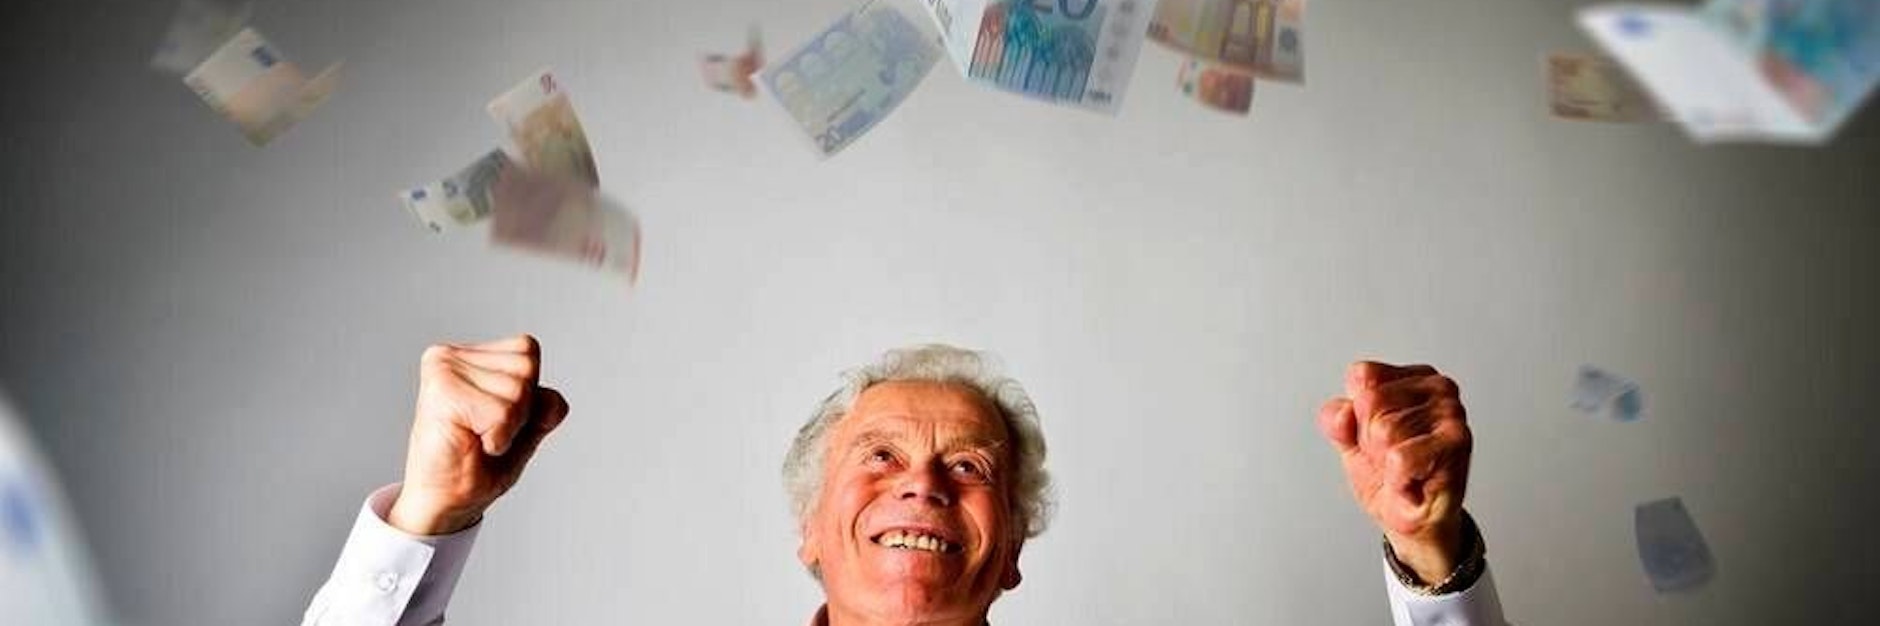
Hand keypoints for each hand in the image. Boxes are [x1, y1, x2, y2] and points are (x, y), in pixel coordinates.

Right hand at [387, 335, 569, 535]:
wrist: (444, 503)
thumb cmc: (476, 466)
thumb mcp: (525, 431)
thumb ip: (545, 408)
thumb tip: (554, 401)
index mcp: (466, 356)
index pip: (527, 350)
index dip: (528, 394)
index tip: (493, 420)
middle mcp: (449, 356)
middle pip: (527, 367)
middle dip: (521, 410)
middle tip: (484, 433)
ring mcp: (443, 370)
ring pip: (518, 390)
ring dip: (508, 427)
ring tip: (476, 439)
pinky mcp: (443, 392)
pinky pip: (503, 412)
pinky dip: (498, 438)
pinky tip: (471, 444)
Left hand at [1317, 361, 1472, 583]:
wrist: (1412, 517)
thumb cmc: (1388, 473)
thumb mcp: (1348, 440)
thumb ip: (1335, 420)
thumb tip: (1343, 414)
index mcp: (1413, 376)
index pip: (1361, 376)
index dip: (1356, 414)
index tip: (1374, 434)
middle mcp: (1439, 388)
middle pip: (1370, 402)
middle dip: (1369, 440)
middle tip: (1391, 456)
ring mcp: (1452, 413)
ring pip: (1385, 430)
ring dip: (1385, 462)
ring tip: (1403, 469)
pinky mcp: (1457, 443)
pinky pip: (1401, 457)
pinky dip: (1397, 479)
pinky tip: (1413, 482)